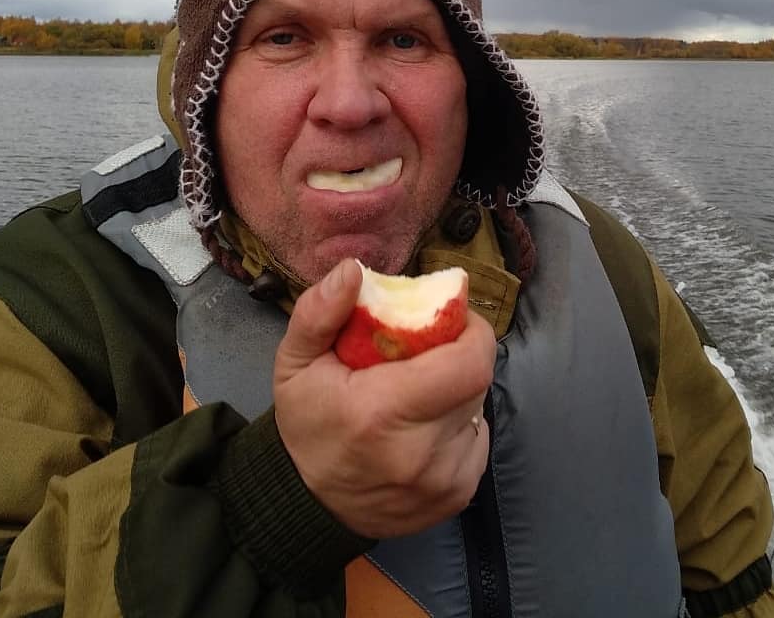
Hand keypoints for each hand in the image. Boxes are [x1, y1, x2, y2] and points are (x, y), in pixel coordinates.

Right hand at [273, 258, 495, 538]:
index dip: (471, 332)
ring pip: (479, 409)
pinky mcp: (458, 495)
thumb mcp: (295, 362)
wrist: (308, 504)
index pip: (469, 364)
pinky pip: (478, 439)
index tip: (449, 316)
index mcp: (382, 412)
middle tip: (429, 348)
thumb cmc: (308, 423)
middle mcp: (421, 452)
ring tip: (422, 388)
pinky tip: (426, 425)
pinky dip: (460, 423)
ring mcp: (444, 480)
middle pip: (476, 381)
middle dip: (460, 354)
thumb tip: (353, 270)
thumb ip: (319, 312)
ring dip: (459, 389)